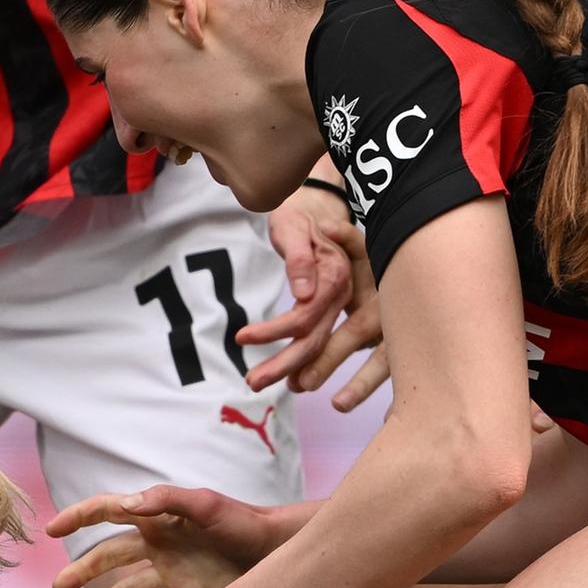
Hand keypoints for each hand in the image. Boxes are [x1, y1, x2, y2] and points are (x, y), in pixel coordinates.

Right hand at [48, 485, 289, 587]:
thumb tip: (126, 503)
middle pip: (109, 557)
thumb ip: (167, 500)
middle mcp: (158, 545)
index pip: (109, 512)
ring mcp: (170, 574)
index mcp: (157, 519)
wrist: (279, 554)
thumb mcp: (207, 506)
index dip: (78, 518)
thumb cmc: (244, 523)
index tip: (51, 530)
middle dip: (82, 571)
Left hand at [244, 197, 385, 402]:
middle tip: (250, 382)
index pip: (305, 314)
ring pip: (321, 343)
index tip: (241, 337)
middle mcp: (345, 294)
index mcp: (335, 276)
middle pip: (316, 338)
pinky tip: (293, 379)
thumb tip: (304, 293)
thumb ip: (299, 257)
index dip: (274, 330)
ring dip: (292, 368)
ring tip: (259, 383)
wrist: (318, 204)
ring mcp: (346, 303)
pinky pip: (326, 340)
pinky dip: (310, 362)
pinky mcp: (341, 308)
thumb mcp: (293, 226)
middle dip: (283, 364)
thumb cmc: (300, 214)